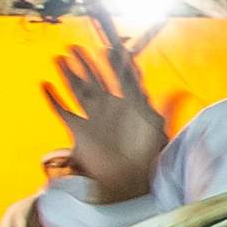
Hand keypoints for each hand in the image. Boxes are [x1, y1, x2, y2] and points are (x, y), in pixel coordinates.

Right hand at [42, 39, 169, 205]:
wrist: (128, 180)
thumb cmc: (146, 155)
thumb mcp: (158, 131)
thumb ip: (168, 110)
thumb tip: (181, 93)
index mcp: (129, 104)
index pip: (122, 77)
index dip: (116, 63)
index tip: (111, 47)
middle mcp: (109, 107)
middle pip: (96, 79)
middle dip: (87, 63)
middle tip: (76, 46)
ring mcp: (93, 118)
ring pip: (78, 90)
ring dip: (69, 74)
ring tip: (60, 57)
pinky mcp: (79, 131)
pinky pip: (63, 111)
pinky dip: (54, 99)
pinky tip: (45, 85)